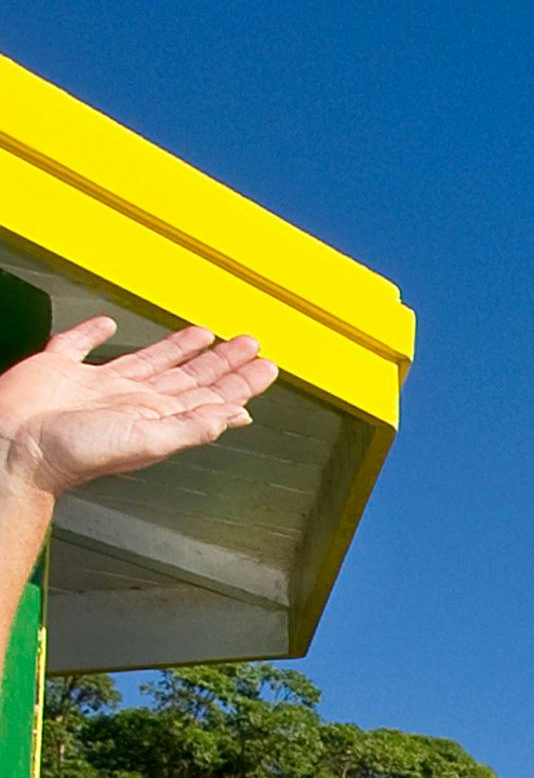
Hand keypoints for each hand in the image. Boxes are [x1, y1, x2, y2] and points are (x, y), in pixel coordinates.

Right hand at [0, 312, 272, 501]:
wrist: (16, 446)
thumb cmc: (75, 452)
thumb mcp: (146, 440)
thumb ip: (192, 427)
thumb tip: (237, 415)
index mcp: (153, 415)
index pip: (208, 395)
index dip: (238, 381)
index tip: (265, 365)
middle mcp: (130, 399)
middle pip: (187, 376)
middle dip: (220, 362)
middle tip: (250, 344)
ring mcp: (94, 384)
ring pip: (147, 359)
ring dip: (178, 348)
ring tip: (206, 335)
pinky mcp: (58, 368)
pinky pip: (79, 345)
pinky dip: (92, 334)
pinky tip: (106, 325)